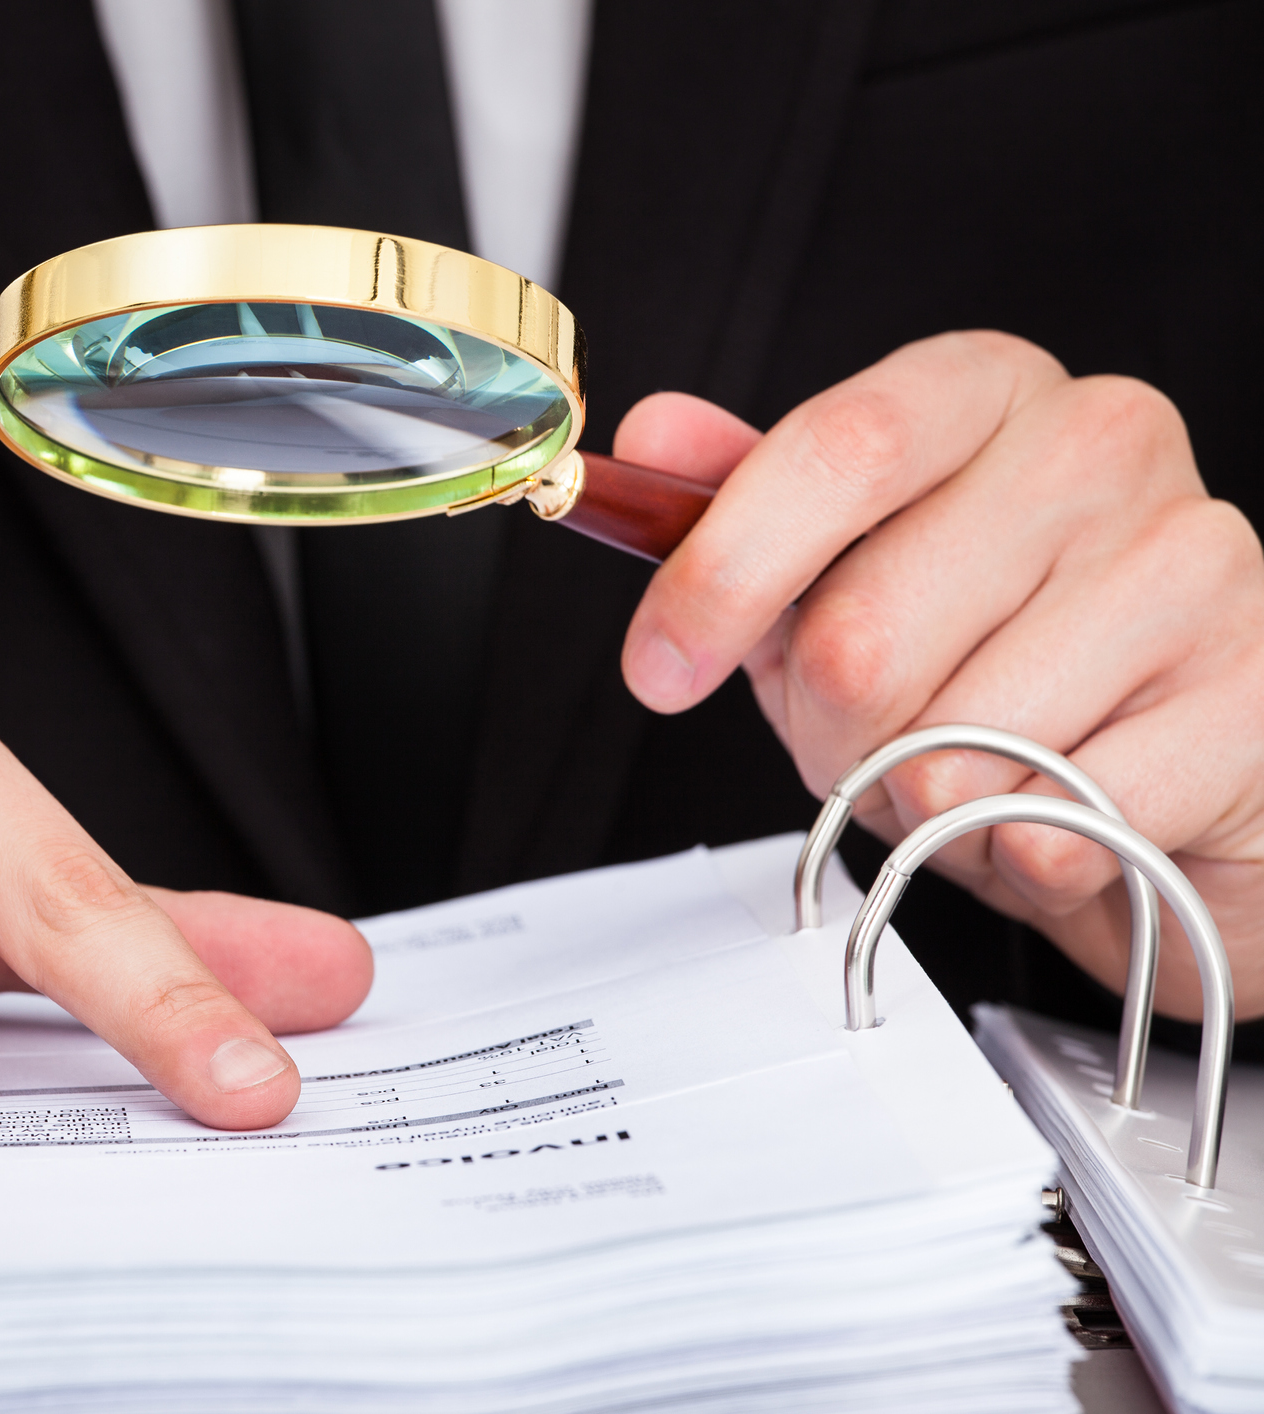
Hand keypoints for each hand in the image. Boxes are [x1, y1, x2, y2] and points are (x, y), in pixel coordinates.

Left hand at [614, 331, 1263, 1021]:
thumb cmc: (1002, 653)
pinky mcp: (1252, 694)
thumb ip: (747, 504)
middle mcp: (1101, 443)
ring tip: (973, 768)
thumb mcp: (848, 570)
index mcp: (988, 390)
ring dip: (923, 799)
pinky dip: (1020, 853)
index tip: (659, 667)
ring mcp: (1195, 560)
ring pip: (951, 743)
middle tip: (869, 738)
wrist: (1179, 767)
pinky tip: (1057, 810)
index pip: (837, 450)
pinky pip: (1053, 823)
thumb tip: (653, 437)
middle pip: (864, 631)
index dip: (724, 574)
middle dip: (827, 730)